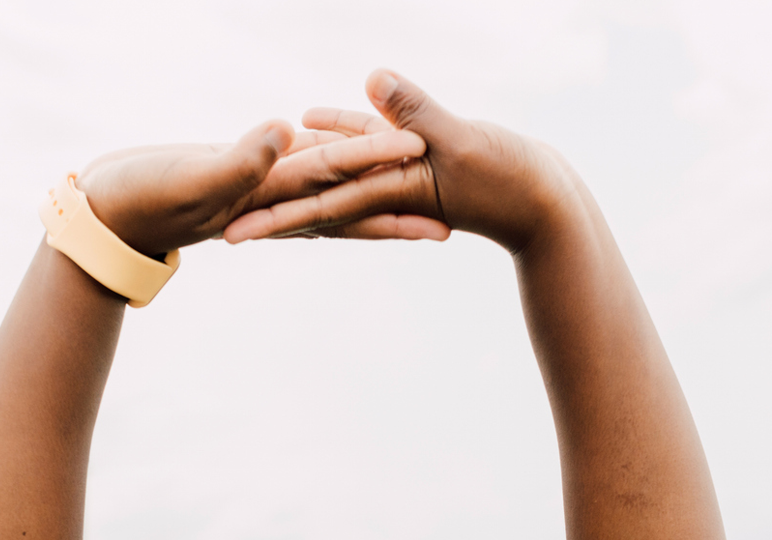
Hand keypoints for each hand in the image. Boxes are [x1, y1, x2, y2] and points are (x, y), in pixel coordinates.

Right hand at [76, 119, 432, 260]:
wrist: (107, 219)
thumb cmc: (143, 199)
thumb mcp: (196, 174)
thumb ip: (242, 158)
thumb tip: (286, 133)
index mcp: (268, 194)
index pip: (334, 173)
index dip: (376, 160)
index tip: (420, 148)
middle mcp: (274, 203)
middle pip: (349, 206)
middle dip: (397, 210)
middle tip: (452, 218)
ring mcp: (262, 201)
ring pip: (330, 199)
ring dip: (371, 201)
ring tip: (411, 203)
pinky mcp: (247, 192)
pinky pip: (299, 188)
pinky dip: (328, 180)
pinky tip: (345, 174)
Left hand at [223, 70, 574, 251]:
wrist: (549, 205)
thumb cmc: (514, 182)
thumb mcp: (462, 141)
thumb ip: (417, 111)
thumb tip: (372, 77)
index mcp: (386, 192)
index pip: (319, 205)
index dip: (274, 214)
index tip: (232, 229)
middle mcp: (384, 189)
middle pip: (315, 201)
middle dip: (270, 213)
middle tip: (222, 229)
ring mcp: (397, 176)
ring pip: (334, 174)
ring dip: (294, 178)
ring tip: (248, 177)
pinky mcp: (415, 159)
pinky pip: (367, 147)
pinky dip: (341, 134)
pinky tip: (311, 115)